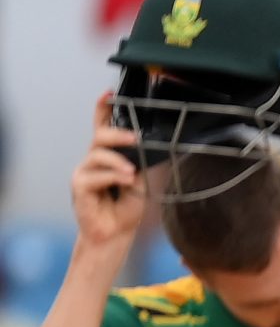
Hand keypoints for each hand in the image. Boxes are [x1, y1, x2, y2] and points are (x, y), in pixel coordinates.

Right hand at [72, 95, 146, 254]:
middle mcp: (93, 161)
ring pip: (97, 156)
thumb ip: (142, 164)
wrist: (117, 233)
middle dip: (116, 134)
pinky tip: (124, 182)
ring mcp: (84, 172)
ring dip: (117, 162)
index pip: (102, 127)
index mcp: (108, 157)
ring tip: (131, 174)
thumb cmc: (127, 207)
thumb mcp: (142, 181)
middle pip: (99, 137)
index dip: (102, 109)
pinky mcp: (79, 187)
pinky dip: (111, 177)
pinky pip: (93, 175)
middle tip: (134, 139)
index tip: (108, 93)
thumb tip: (154, 147)